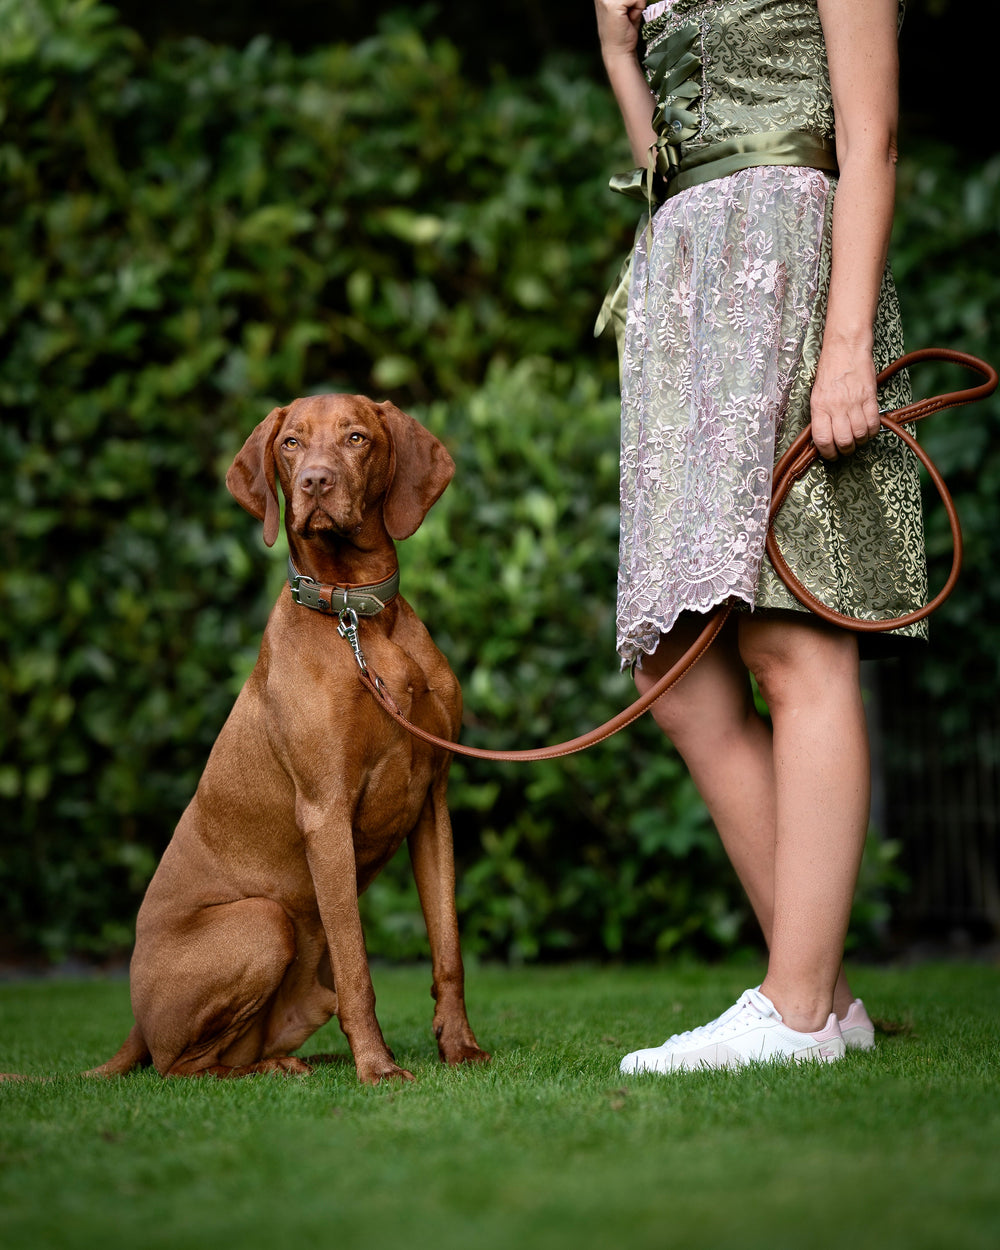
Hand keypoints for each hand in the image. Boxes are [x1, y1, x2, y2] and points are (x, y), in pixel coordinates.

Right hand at [595, 0, 647, 62]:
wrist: (618, 50)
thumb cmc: (623, 28)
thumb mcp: (627, 4)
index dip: (632, 1)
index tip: (627, 8)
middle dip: (635, 0)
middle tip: (628, 12)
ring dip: (637, 3)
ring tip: (628, 15)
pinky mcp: (612, 5)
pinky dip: (638, 8)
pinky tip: (629, 18)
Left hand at [809, 343, 881, 459]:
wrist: (845, 348)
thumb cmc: (829, 370)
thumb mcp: (816, 394)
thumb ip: (820, 415)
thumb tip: (824, 437)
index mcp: (819, 406)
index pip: (822, 439)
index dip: (827, 453)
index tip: (831, 455)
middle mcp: (836, 406)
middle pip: (843, 441)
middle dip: (845, 450)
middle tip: (845, 448)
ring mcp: (854, 402)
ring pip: (860, 435)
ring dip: (860, 441)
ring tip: (857, 437)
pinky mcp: (870, 397)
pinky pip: (874, 423)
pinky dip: (872, 431)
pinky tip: (868, 429)